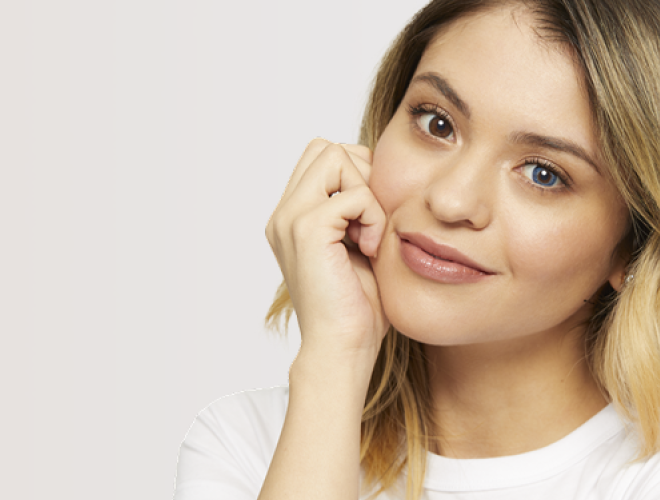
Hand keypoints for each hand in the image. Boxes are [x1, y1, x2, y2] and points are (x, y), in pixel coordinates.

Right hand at [265, 138, 388, 360]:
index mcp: (291, 217)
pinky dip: (373, 217)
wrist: (343, 348)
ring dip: (366, 193)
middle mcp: (283, 214)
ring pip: (337, 158)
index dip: (356, 174)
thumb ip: (357, 208)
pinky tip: (369, 249)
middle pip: (325, 148)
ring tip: (368, 235)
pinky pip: (354, 194)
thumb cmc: (358, 307)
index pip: (322, 155)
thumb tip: (377, 173)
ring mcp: (290, 219)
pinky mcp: (307, 230)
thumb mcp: (359, 244)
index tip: (369, 218)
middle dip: (360, 175)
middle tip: (370, 221)